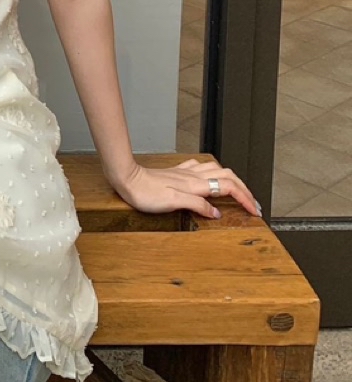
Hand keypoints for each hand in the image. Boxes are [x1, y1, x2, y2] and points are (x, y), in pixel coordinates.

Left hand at [110, 157, 261, 219]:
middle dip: (245, 189)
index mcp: (195, 184)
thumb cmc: (146, 193)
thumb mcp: (173, 202)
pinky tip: (210, 176)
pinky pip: (202, 168)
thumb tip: (216, 213)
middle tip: (253, 203)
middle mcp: (193, 176)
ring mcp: (186, 172)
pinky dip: (214, 173)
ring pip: (217, 170)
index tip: (254, 211)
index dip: (245, 198)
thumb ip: (197, 205)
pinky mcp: (177, 172)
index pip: (229, 188)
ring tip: (240, 191)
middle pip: (228, 176)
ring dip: (232, 180)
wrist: (127, 179)